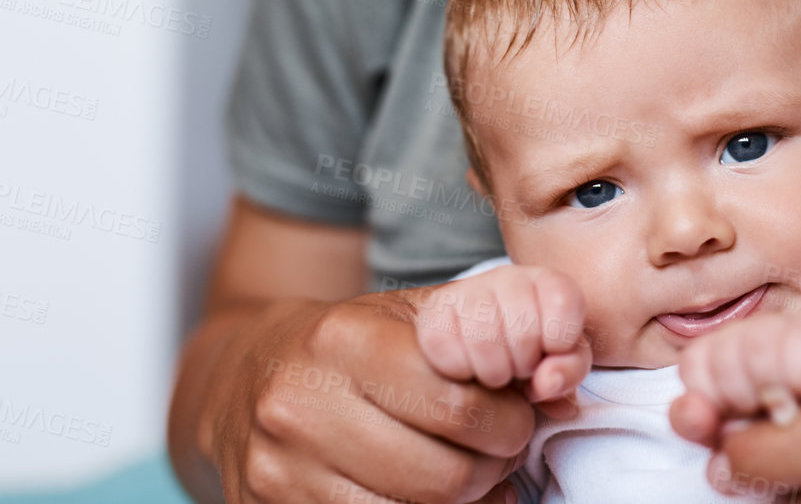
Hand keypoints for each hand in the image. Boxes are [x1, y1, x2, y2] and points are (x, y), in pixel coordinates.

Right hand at [210, 290, 544, 502]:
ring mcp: (282, 472)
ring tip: (462, 472)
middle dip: (489, 468)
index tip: (514, 414)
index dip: (507, 419)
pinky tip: (425, 497)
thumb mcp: (406, 315)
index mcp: (341, 341)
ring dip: (460, 502)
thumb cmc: (343, 344)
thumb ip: (486, 328)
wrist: (239, 379)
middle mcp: (300, 406)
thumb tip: (560, 383)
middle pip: (442, 475)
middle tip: (495, 450)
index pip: (458, 404)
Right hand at [415, 265, 593, 419]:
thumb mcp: (563, 365)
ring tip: (493, 371)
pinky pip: (447, 352)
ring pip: (485, 343)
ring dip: (492, 374)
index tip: (550, 351)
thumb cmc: (529, 360)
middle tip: (518, 367)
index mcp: (546, 282)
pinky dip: (459, 372)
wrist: (476, 353)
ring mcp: (467, 289)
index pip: (564, 301)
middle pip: (525, 333)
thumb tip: (545, 381)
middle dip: (524, 365)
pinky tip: (467, 367)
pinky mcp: (433, 311)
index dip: (560, 339)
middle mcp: (506, 277)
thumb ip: (568, 370)